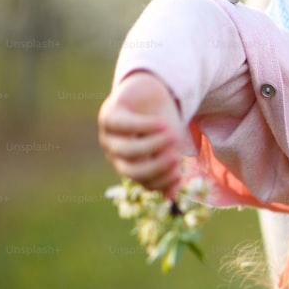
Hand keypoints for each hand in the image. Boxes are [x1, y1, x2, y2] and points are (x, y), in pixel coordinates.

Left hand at [97, 71, 187, 195]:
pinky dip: (145, 127)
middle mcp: (117, 154)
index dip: (161, 181)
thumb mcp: (171, 148)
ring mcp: (109, 136)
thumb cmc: (163, 124)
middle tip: (175, 158)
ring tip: (173, 135)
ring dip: (153, 145)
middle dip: (154, 167)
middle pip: (130, 171)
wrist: (152, 92)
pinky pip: (124, 126)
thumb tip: (170, 196)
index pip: (144, 182)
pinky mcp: (110, 115)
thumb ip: (171, 170)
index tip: (179, 172)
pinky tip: (162, 124)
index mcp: (133, 165)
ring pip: (127, 150)